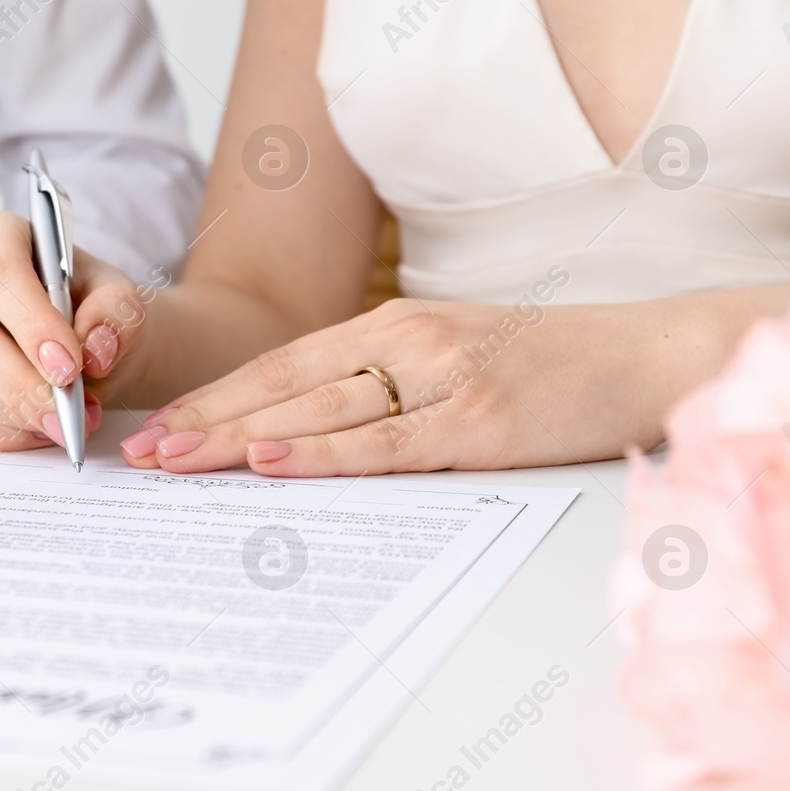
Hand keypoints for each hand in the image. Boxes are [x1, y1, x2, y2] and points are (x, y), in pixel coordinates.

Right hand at [0, 210, 153, 448]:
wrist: (82, 340)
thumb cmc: (91, 307)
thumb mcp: (119, 298)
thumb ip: (117, 314)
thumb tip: (96, 350)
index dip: (29, 322)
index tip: (69, 366)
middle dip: (18, 383)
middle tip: (67, 414)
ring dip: (11, 415)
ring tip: (65, 423)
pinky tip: (37, 431)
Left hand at [118, 296, 672, 476]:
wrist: (649, 353)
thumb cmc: (546, 363)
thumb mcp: (452, 356)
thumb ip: (385, 381)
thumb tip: (307, 427)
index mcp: (392, 325)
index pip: (280, 364)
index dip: (215, 397)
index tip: (160, 428)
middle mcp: (406, 341)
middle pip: (282, 387)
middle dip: (204, 423)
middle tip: (140, 456)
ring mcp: (442, 378)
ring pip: (317, 412)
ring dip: (237, 440)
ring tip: (176, 464)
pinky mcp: (479, 421)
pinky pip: (383, 444)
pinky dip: (320, 454)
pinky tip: (267, 461)